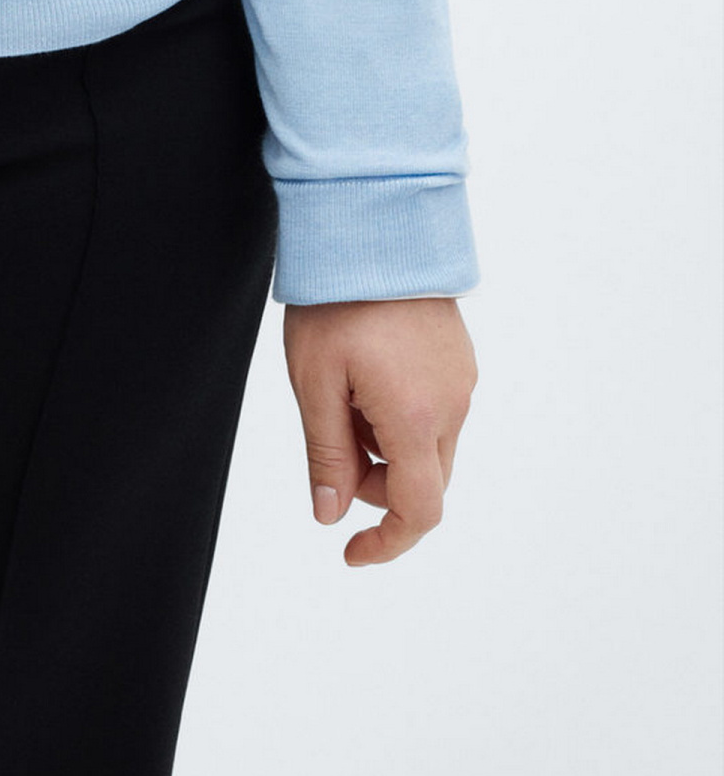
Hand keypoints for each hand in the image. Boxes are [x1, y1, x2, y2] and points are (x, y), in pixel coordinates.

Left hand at [283, 295, 476, 566]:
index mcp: (417, 419)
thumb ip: (326, 455)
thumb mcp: (315, 381)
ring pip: (429, 444)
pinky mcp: (458, 356)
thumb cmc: (338, 296)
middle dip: (376, 484)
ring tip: (341, 390)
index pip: (419, 511)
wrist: (372, 223)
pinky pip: (435, 409)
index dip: (387, 542)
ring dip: (385, 445)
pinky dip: (400, 415)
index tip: (352, 552)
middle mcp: (453, 405)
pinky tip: (365, 373)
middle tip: (330, 442)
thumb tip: (331, 514)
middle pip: (424, 480)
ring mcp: (461, 379)